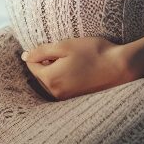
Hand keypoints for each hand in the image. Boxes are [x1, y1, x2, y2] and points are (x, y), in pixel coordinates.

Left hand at [21, 37, 135, 99]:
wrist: (119, 67)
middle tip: (64, 50)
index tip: (52, 45)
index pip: (31, 65)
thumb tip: (25, 56)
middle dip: (46, 62)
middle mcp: (55, 93)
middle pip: (40, 75)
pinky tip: (78, 68)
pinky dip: (65, 77)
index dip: (38, 52)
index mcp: (50, 79)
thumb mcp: (66, 46)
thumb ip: (42, 51)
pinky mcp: (75, 98)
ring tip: (72, 59)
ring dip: (56, 69)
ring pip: (51, 81)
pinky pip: (62, 87)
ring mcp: (65, 98)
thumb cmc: (93, 52)